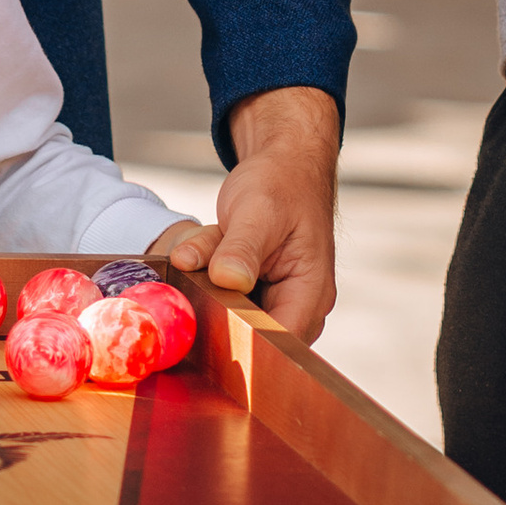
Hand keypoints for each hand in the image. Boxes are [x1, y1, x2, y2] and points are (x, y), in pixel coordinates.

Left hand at [149, 86, 337, 336]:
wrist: (283, 163)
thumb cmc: (281, 183)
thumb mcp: (258, 210)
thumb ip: (241, 248)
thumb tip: (227, 280)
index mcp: (311, 291)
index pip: (277, 340)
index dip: (241, 341)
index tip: (202, 321)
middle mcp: (299, 303)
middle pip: (252, 334)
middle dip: (218, 310)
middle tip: (195, 279)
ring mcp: (277, 298)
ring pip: (233, 314)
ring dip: (210, 289)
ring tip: (210, 249)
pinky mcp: (256, 291)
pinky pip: (226, 297)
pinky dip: (207, 278)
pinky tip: (208, 249)